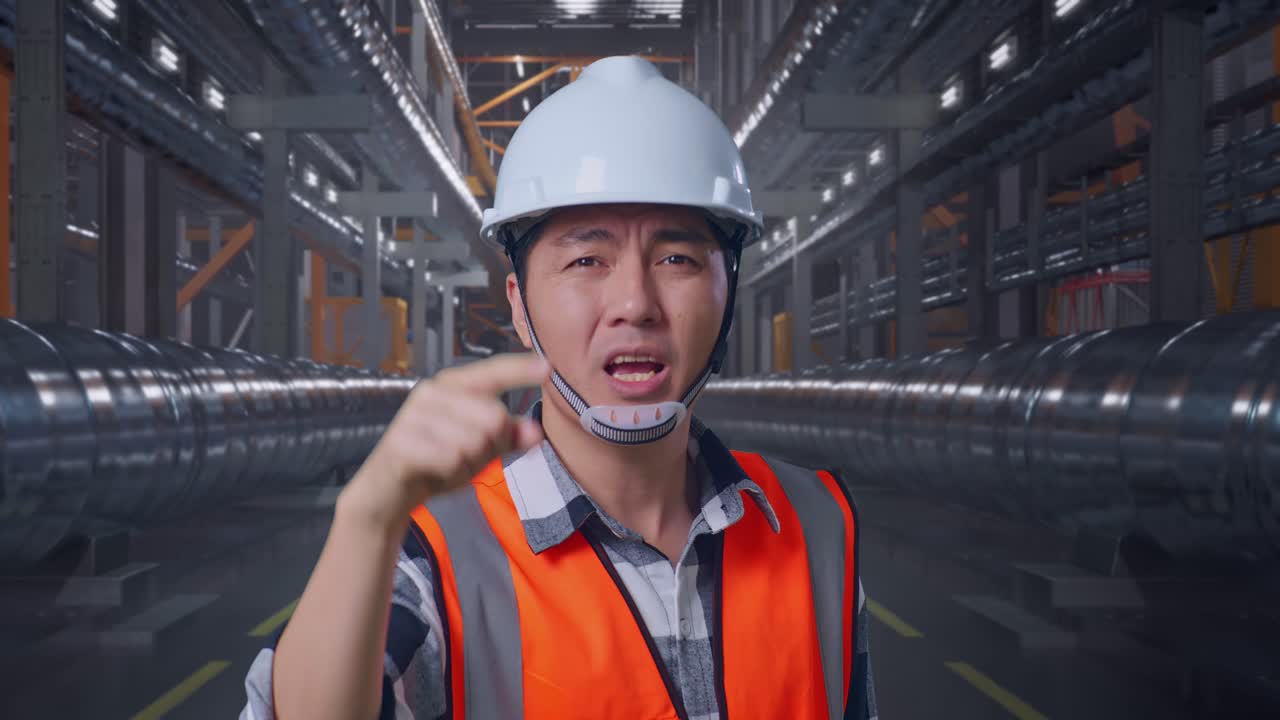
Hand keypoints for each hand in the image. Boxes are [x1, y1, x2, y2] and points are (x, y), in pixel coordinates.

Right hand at [340, 353, 549, 530]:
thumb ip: (508, 438)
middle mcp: (432, 392)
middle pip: (494, 417)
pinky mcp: (402, 441)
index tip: (548, 367)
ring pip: (473, 442)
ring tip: (447, 464)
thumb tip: (536, 432)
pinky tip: (434, 471)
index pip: (493, 372)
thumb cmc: (435, 461)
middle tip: (466, 456)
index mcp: (452, 386)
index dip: (521, 370)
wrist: (387, 491)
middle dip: (490, 446)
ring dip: (468, 464)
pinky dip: (451, 473)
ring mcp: (414, 415)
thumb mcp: (479, 450)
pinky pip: (450, 459)